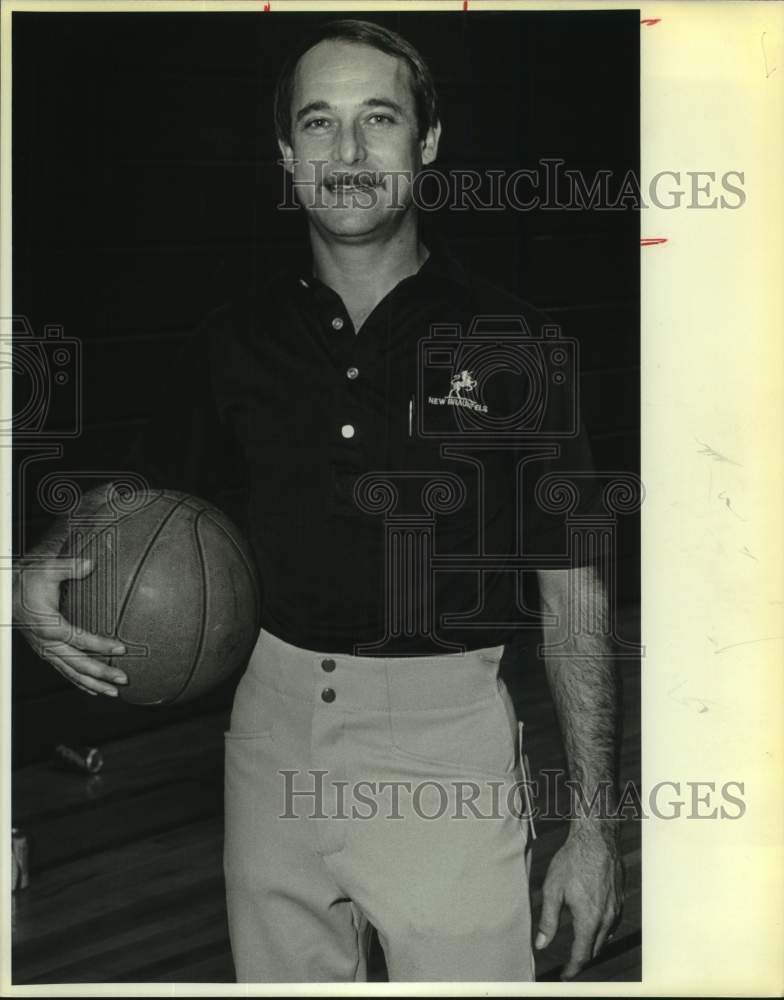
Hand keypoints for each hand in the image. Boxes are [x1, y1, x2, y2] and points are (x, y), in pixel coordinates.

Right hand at [13, 556, 127, 697]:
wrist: (7, 594)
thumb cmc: (27, 582)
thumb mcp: (46, 569)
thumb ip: (69, 567)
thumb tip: (90, 563)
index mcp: (48, 625)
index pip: (78, 638)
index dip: (100, 645)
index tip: (121, 649)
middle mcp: (47, 642)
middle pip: (77, 663)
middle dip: (101, 673)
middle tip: (123, 679)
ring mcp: (46, 650)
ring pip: (71, 672)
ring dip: (93, 683)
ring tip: (114, 693)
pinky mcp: (47, 652)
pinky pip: (64, 672)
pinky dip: (80, 682)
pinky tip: (94, 689)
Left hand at [535, 821, 623, 979]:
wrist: (596, 838)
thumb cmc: (572, 860)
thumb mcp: (553, 889)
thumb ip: (548, 920)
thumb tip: (542, 944)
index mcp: (589, 919)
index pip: (582, 954)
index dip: (572, 968)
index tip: (564, 976)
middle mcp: (607, 918)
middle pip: (595, 949)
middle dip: (582, 959)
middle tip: (569, 963)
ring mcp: (617, 909)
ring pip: (606, 938)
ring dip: (593, 945)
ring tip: (579, 946)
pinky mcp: (621, 899)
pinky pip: (613, 924)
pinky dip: (602, 931)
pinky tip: (593, 925)